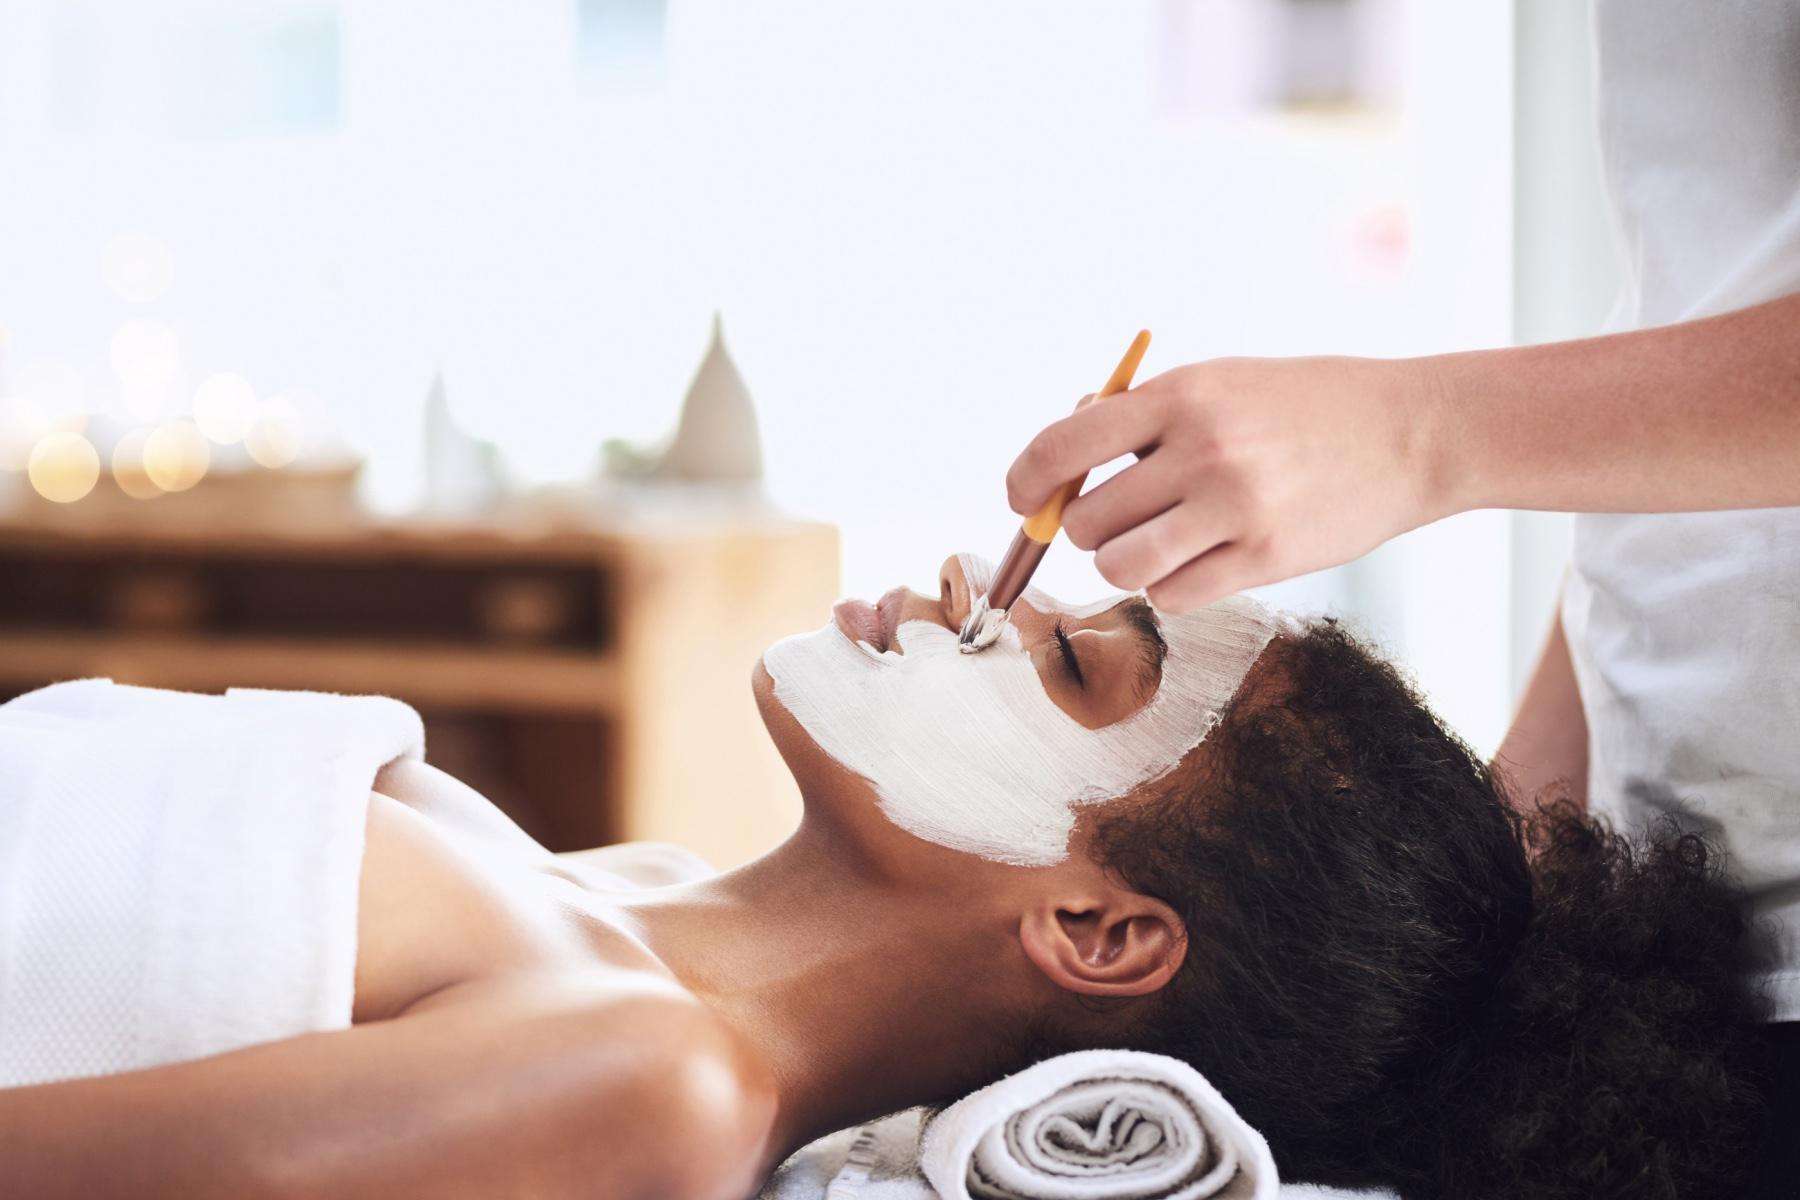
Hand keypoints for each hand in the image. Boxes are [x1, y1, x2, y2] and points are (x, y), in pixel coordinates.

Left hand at [1005, 355, 1450, 611]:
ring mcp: (1236, 508)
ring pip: (1122, 567)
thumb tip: (1059, 461)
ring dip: (1125, 563)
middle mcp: (1204, 449)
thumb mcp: (1221, 381)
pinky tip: (1202, 560)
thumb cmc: (1303, 405)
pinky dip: (1172, 587)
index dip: (1027, 480)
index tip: (1024, 498)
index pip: (1065, 444)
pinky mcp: (1265, 559)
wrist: (1412, 431)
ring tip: (1156, 544)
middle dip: (1089, 528)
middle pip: (1087, 520)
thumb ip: (1143, 415)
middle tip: (1122, 518)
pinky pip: (1174, 596)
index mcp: (1183, 394)